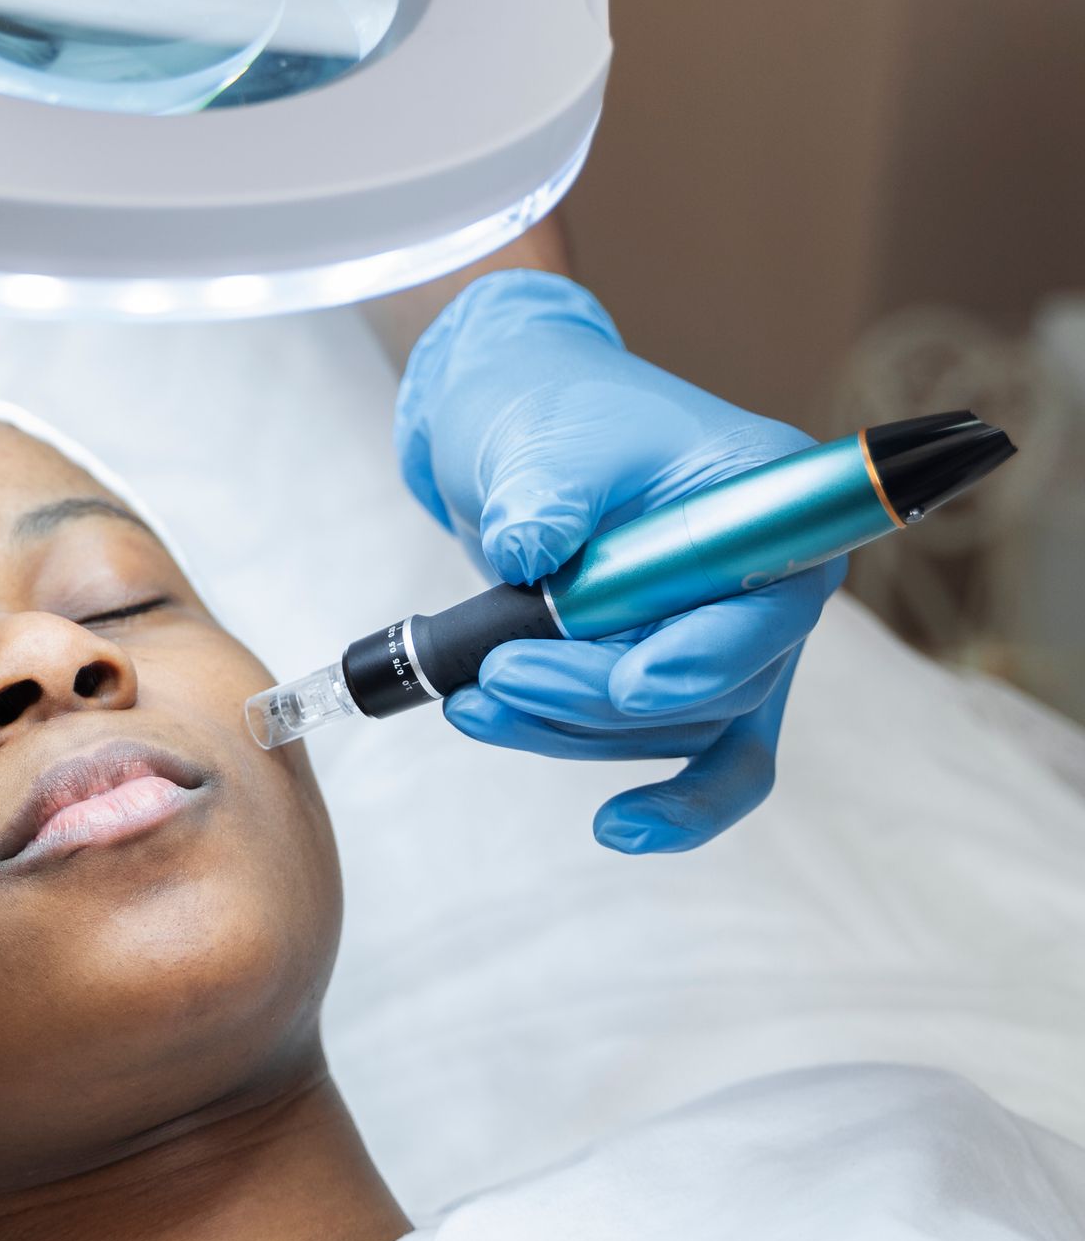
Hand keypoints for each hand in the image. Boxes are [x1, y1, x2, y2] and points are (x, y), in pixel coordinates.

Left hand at [394, 272, 842, 853]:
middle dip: (599, 695)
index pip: (769, 599)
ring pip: (682, 726)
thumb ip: (543, 497)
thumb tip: (527, 555)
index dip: (709, 653)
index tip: (632, 683)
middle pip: (722, 678)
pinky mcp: (684, 676)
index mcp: (761, 494)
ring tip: (471, 702)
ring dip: (572, 729)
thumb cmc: (545, 410)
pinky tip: (619, 830)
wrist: (513, 421)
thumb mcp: (541, 438)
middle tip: (493, 678)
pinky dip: (667, 805)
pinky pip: (703, 762)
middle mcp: (770, 574)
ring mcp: (730, 632)